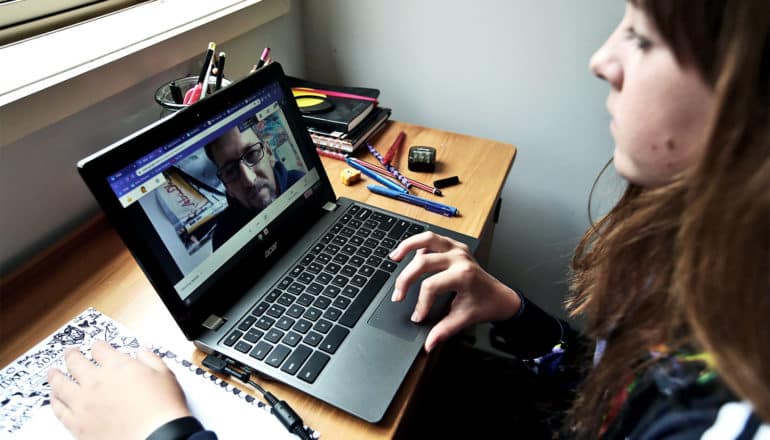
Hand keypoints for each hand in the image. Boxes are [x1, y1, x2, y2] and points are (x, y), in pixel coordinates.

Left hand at [47, 341, 190, 439]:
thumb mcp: (165, 375)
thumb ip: (151, 359)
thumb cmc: (162, 409)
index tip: (98, 347)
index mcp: (117, 366)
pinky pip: (59, 409)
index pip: (99, 349)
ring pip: (60, 384)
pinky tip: (54, 398)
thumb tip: (142, 353)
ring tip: (52, 372)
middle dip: (72, 354)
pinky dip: (54, 401)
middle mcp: (96, 381)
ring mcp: (83, 403)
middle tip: (70, 352)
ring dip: (55, 376)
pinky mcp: (77, 424)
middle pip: (75, 362)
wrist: (157, 437)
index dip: (98, 346)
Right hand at [390, 232, 521, 351]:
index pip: (431, 286)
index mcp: (463, 275)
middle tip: (397, 296)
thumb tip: (427, 344)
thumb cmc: (485, 306)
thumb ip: (443, 331)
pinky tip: (411, 255)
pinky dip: (420, 244)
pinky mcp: (456, 246)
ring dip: (408, 246)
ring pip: (427, 239)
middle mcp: (459, 259)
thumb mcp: (463, 320)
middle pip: (422, 262)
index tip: (418, 317)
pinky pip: (434, 239)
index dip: (421, 304)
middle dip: (405, 279)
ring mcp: (458, 249)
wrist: (501, 297)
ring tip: (394, 257)